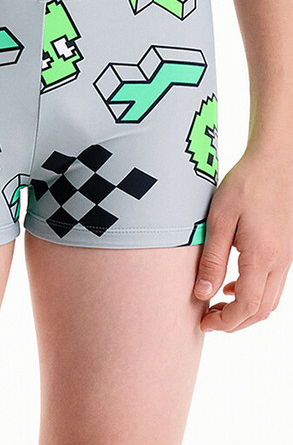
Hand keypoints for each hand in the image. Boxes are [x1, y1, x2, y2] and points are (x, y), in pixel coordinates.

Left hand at [193, 146, 292, 331]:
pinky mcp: (286, 250)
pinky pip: (273, 284)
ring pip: (270, 300)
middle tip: (207, 319)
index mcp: (262, 256)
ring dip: (245, 310)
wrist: (276, 162)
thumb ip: (212, 259)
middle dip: (234, 322)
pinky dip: (254, 294)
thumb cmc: (246, 185)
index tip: (204, 323)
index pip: (248, 307)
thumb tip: (202, 294)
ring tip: (216, 304)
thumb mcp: (219, 219)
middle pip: (261, 310)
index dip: (225, 322)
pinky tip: (232, 284)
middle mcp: (280, 262)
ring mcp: (287, 257)